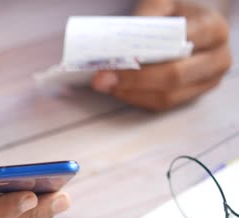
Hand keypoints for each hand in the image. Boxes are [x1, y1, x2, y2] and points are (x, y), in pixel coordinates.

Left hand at [91, 0, 231, 110]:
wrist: (189, 26)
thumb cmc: (175, 15)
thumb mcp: (162, 5)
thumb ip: (146, 17)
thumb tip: (123, 44)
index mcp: (213, 29)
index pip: (181, 44)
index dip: (149, 53)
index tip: (121, 57)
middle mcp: (216, 58)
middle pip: (174, 75)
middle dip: (135, 78)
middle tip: (104, 76)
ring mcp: (206, 81)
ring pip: (167, 95)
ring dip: (131, 92)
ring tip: (105, 84)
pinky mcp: (191, 96)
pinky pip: (161, 104)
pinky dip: (135, 98)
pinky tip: (117, 89)